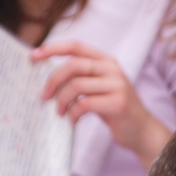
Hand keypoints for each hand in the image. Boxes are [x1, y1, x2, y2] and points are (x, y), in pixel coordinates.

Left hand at [32, 40, 170, 167]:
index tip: (33, 55)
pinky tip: (73, 120)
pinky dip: (73, 113)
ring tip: (60, 112)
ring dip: (62, 100)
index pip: (76, 46)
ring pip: (76, 85)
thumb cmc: (114, 107)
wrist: (142, 129)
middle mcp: (112, 69)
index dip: (53, 48)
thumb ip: (82, 77)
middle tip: (44, 96)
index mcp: (106, 60)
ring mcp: (117, 85)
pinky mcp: (118, 103)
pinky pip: (85, 104)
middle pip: (73, 65)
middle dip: (53, 80)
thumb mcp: (100, 86)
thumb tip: (48, 78)